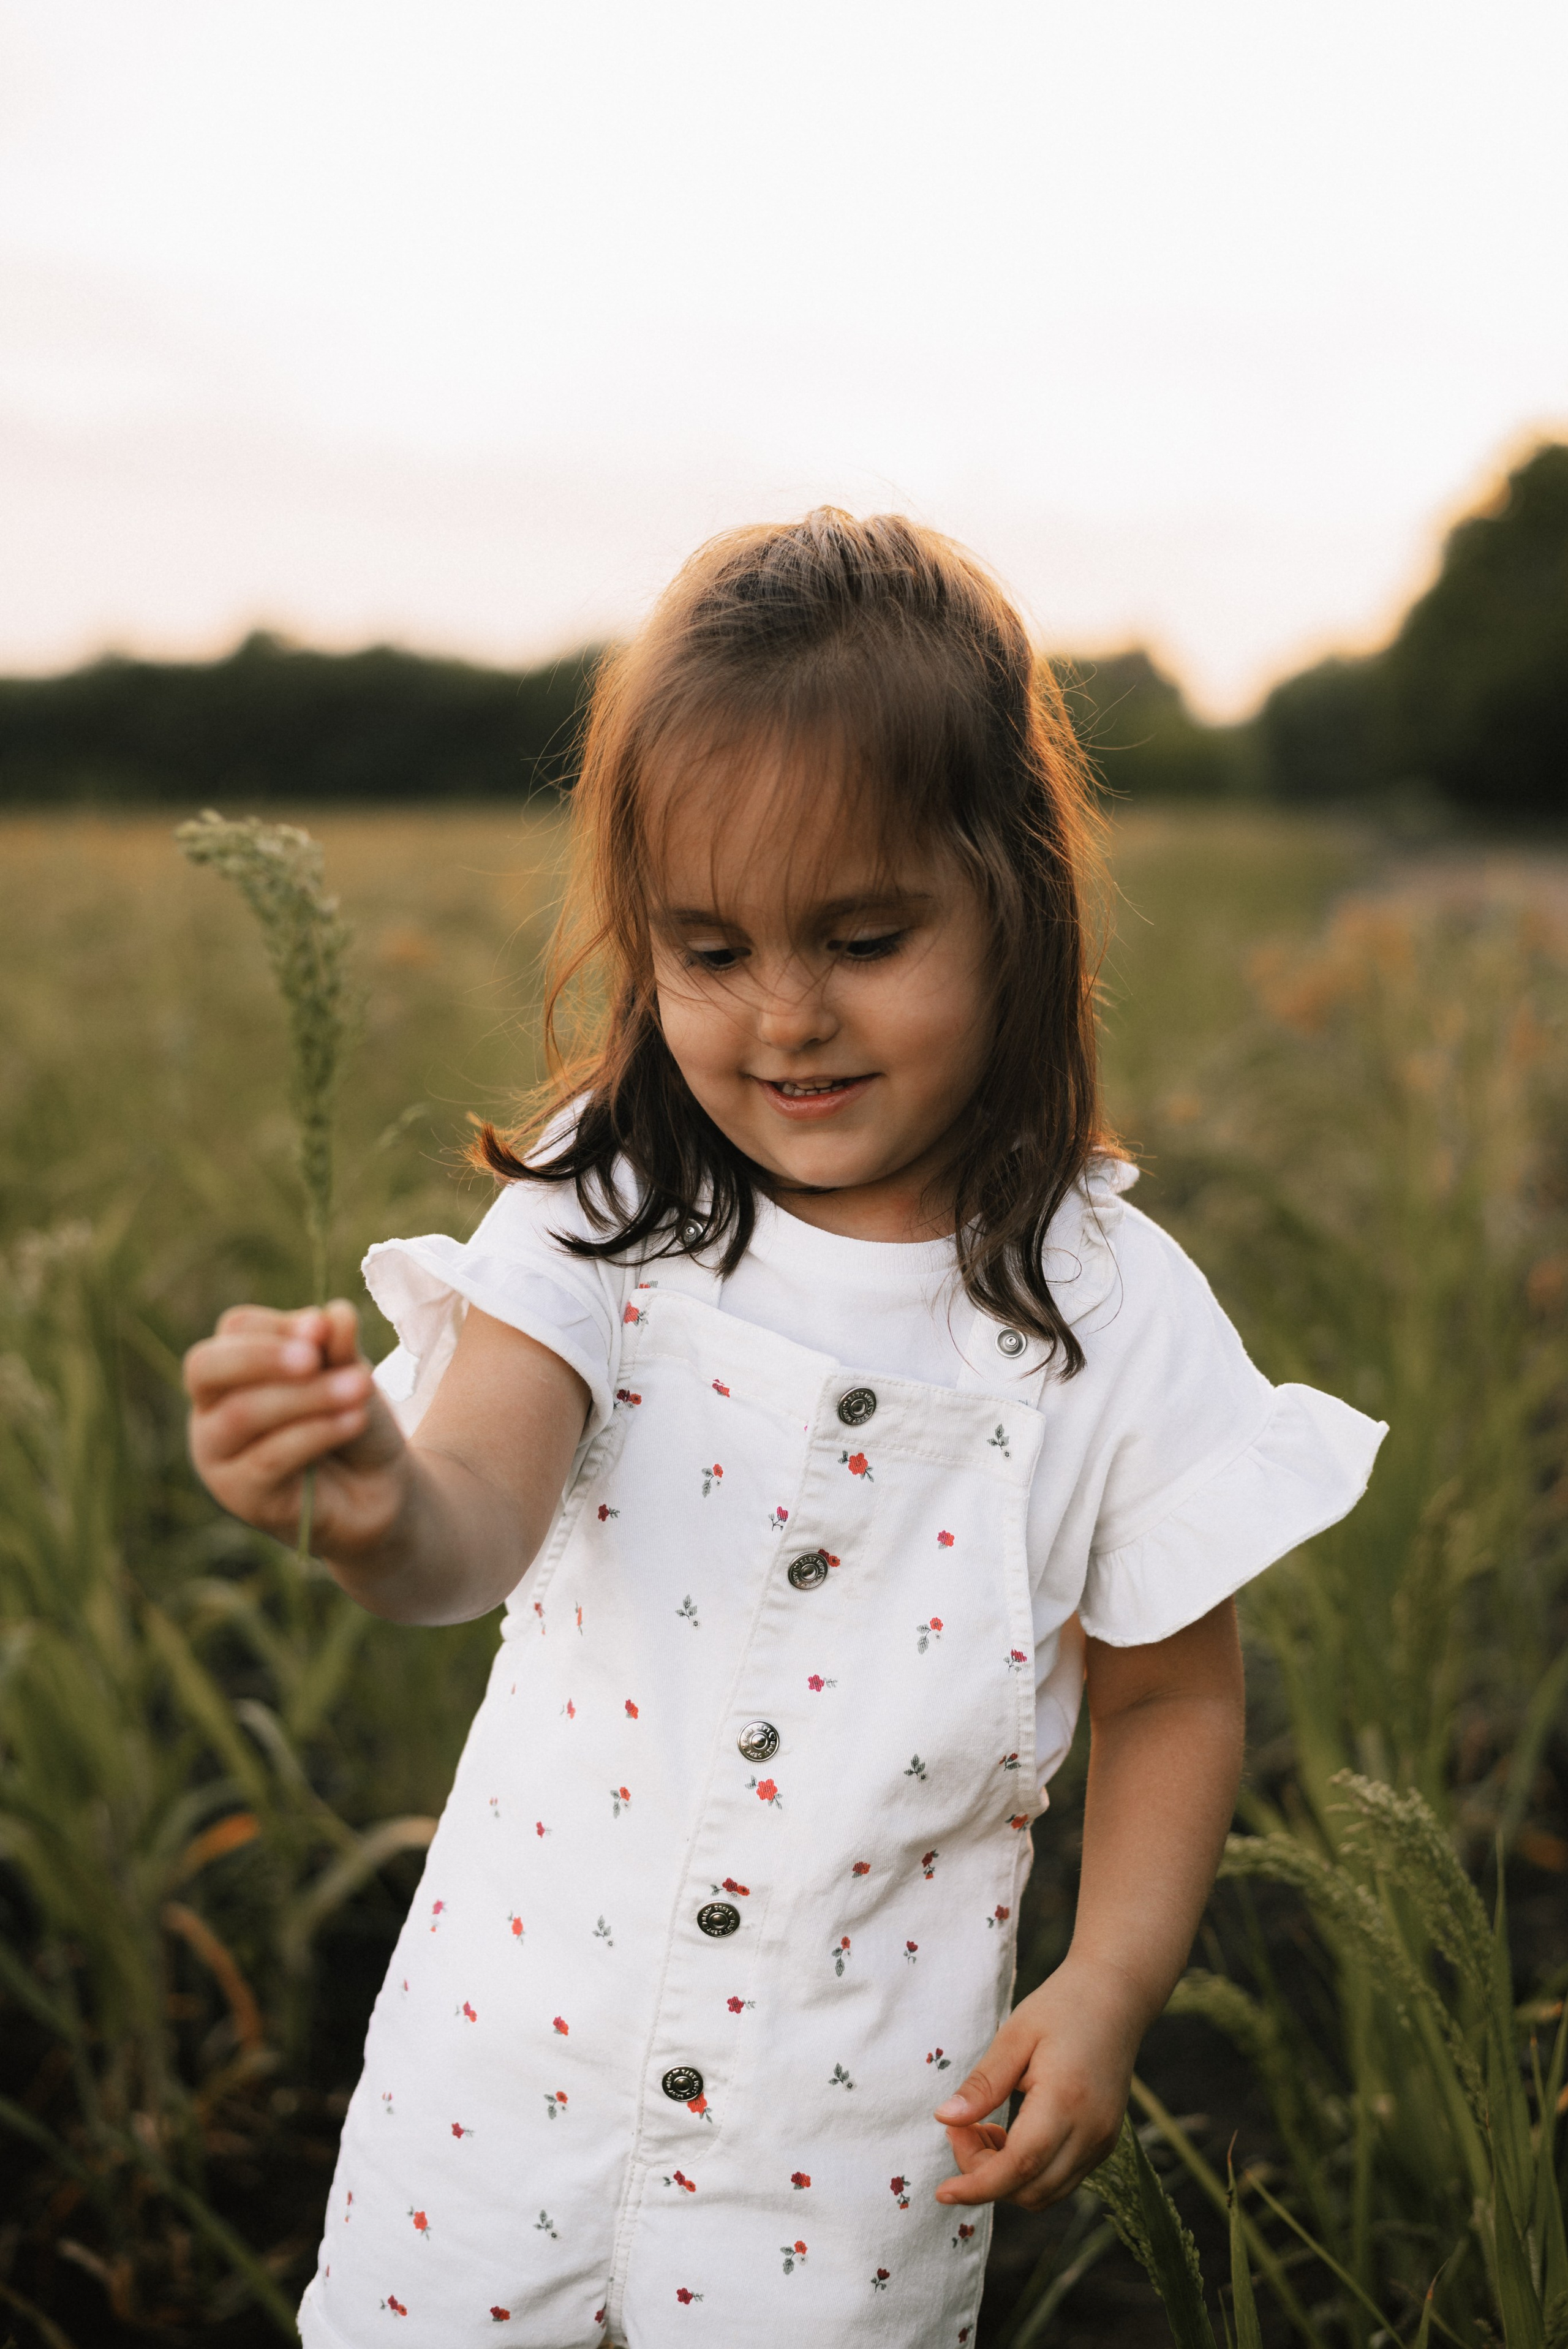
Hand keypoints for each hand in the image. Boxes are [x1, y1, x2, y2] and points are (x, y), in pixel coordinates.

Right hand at [184, 1301, 408, 1558]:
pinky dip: (316, 1433)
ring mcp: (217, 1456)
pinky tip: (354, 1420)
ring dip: (305, 1396)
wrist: (376, 1492)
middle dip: (262, 1355)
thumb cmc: (352, 1422)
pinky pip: (269, 1458)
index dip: (279, 1324)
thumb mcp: (352, 1376)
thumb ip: (340, 1349)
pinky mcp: (240, 1496)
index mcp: (233, 1368)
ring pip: (242, 1413)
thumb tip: (336, 1314)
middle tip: (315, 1355)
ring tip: (360, 1388)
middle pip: (206, 1367)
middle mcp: (211, 1409)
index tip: (325, 1327)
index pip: (235, 1329)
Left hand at [932, 1958, 1138, 2209]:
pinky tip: (1012, 2135)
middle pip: (1030, 2189)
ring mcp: (1103, 2141)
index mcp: (1066, 2101)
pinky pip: (1062, 2179)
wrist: (1115, 1995)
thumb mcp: (1014, 2036)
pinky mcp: (1105, 2142)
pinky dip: (1029, 2172)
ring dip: (1007, 2178)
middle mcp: (1091, 2131)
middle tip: (960, 2130)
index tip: (943, 2192)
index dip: (978, 2186)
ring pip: (1047, 2192)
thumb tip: (946, 2120)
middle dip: (984, 2176)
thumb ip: (982, 2084)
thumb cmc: (1061, 2007)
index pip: (1019, 2166)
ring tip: (983, 2130)